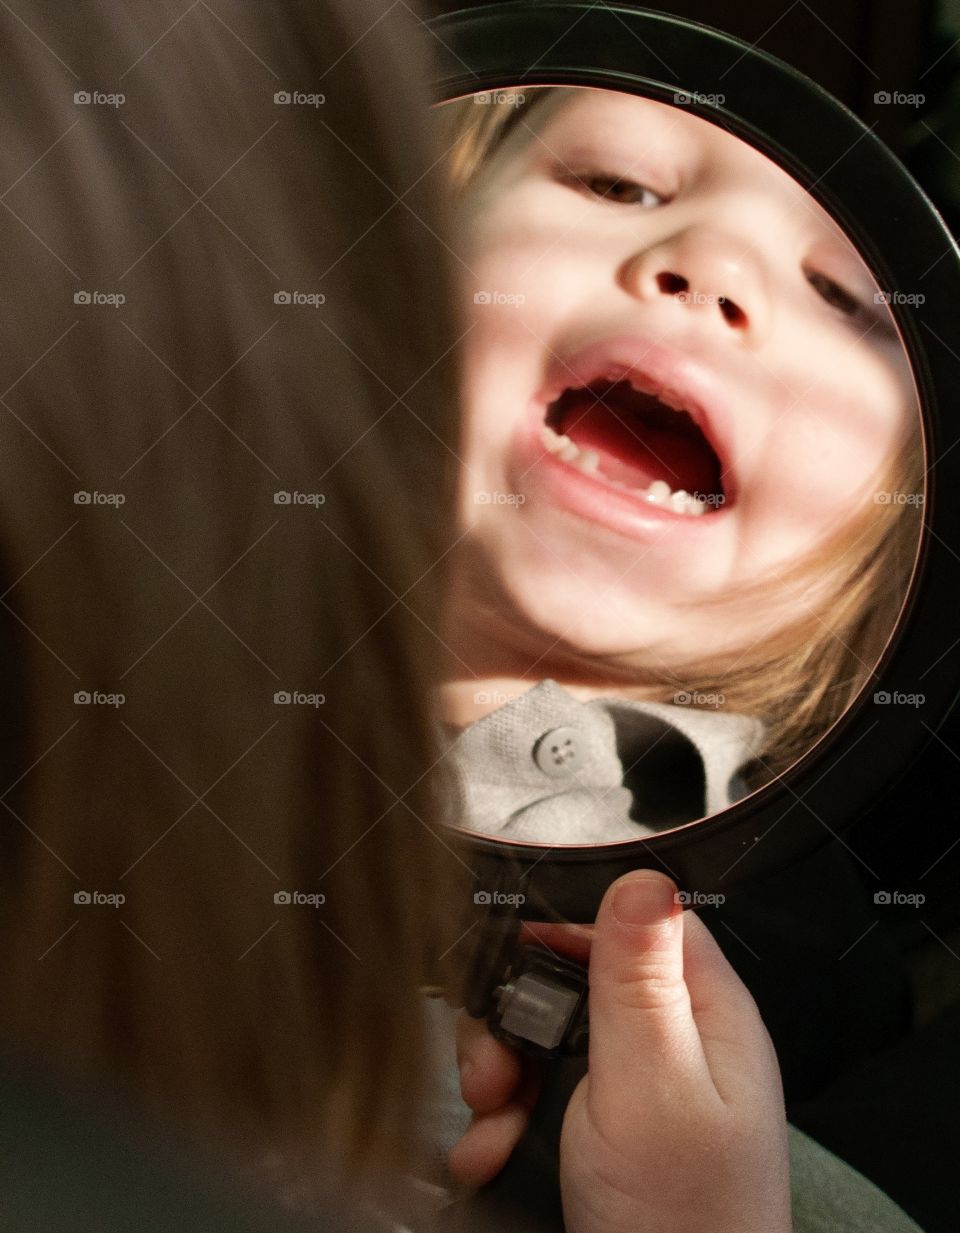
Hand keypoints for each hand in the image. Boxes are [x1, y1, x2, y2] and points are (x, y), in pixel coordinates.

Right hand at [450, 871, 791, 1232]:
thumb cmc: (682, 1226)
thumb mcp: (653, 1088)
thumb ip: (638, 981)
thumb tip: (641, 877)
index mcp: (705, 1017)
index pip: (638, 922)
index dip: (573, 926)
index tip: (516, 948)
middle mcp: (671, 1046)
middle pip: (575, 979)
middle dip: (516, 1016)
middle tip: (496, 1068)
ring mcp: (631, 1094)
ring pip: (541, 1037)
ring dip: (497, 1074)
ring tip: (491, 1126)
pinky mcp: (595, 1135)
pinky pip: (531, 1095)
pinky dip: (498, 1121)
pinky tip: (491, 1154)